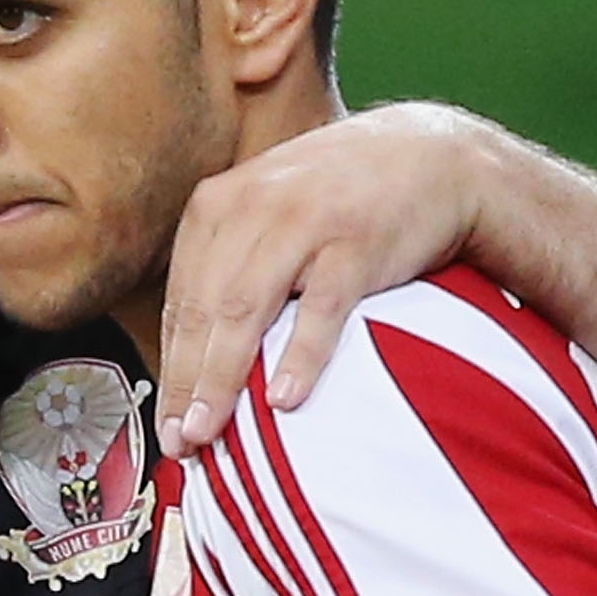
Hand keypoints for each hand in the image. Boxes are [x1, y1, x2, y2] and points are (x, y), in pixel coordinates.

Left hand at [157, 101, 498, 457]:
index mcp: (219, 206)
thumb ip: (230, 265)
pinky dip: (299, 356)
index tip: (165, 422)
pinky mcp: (357, 244)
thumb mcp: (269, 210)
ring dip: (222, 378)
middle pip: (203, 311)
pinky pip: (320, 310)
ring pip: (245, 311)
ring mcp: (304, 223)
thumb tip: (195, 355)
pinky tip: (282, 398)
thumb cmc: (341, 198)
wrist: (432, 153)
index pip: (181, 301)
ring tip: (209, 430)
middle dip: (185, 384)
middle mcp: (252, 209)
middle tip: (180, 442)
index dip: (170, 367)